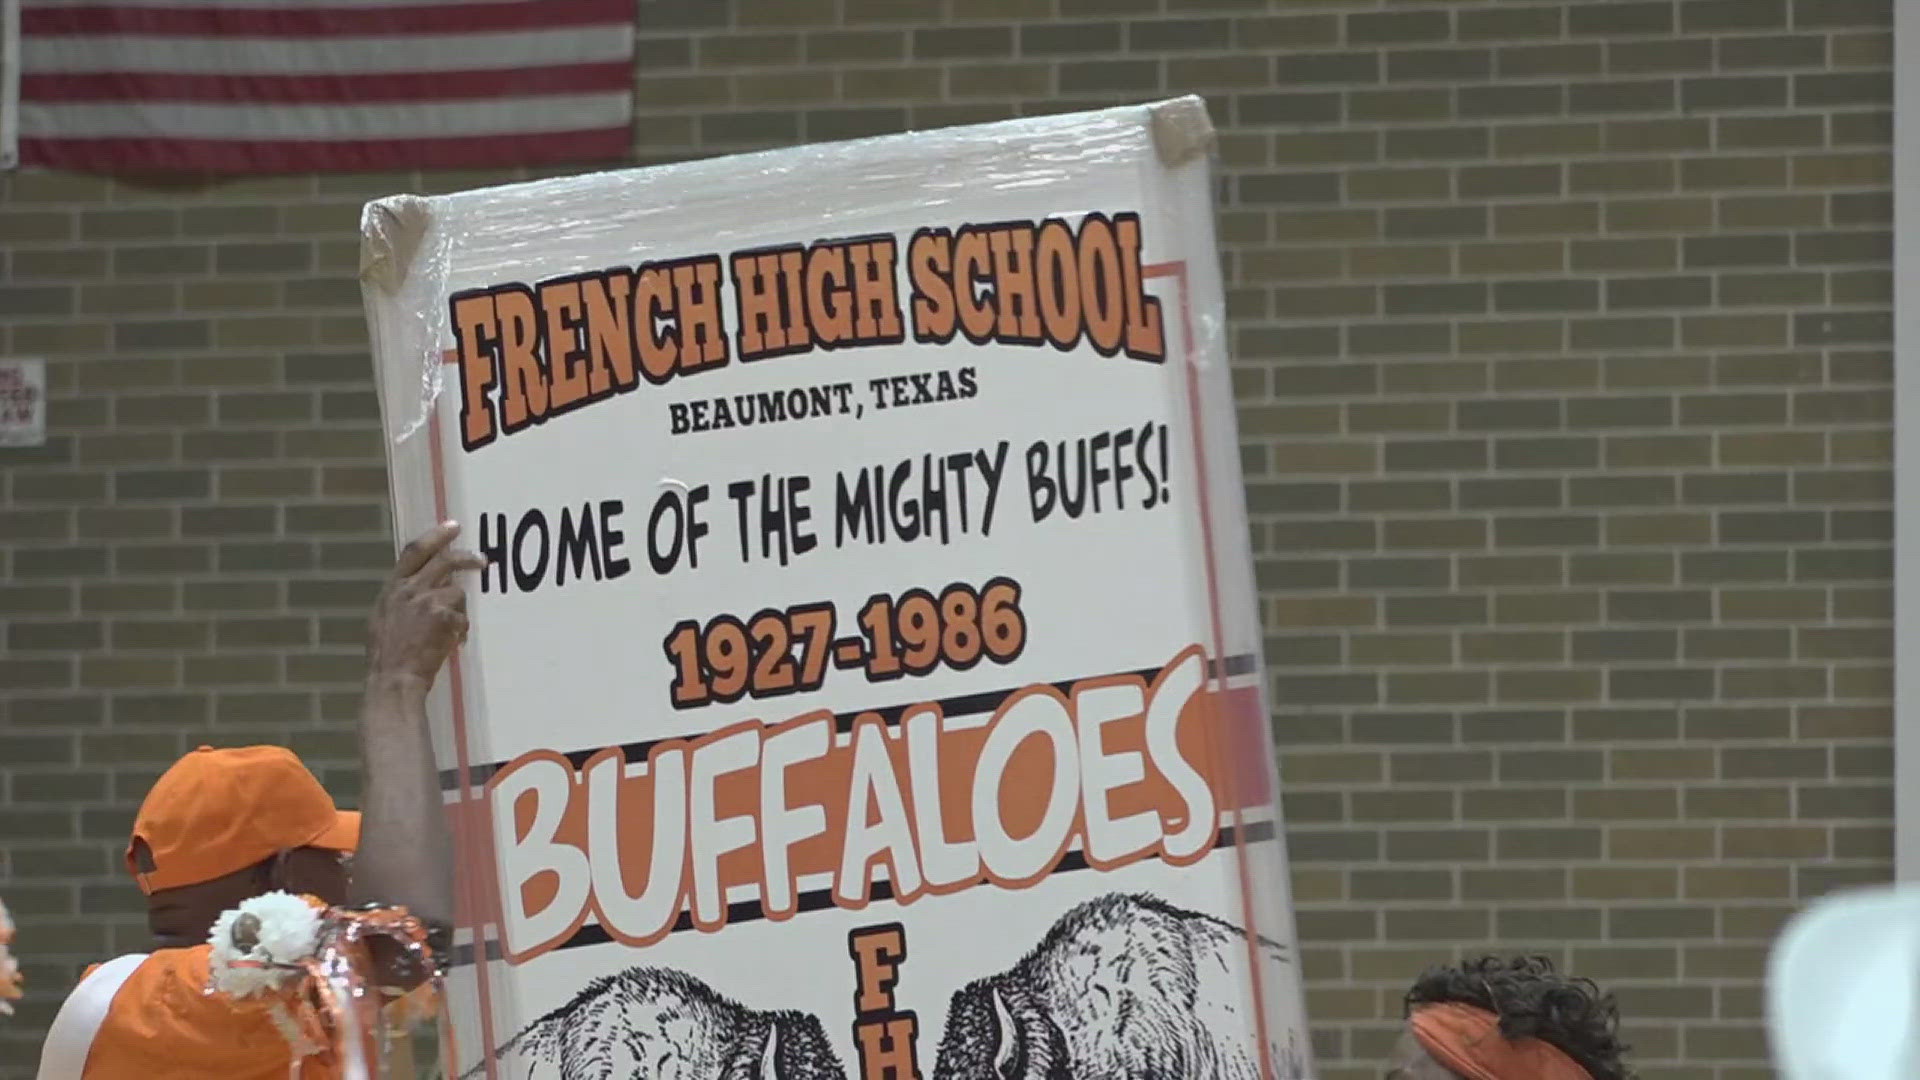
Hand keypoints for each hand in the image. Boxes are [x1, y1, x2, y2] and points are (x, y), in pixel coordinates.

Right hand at [366, 522, 484, 684]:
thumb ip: (401, 597)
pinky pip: (463, 619)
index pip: (414, 550)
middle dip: (466, 556)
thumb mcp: (384, 617)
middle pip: (444, 561)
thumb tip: (418, 585)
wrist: (394, 677)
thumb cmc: (386, 653)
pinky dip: (459, 632)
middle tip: (483, 560)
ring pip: (457, 593)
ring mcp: (427, 602)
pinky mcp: (444, 618)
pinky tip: (449, 645)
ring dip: (458, 612)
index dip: (435, 536)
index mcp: (392, 587)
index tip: (452, 525)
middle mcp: (409, 589)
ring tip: (447, 633)